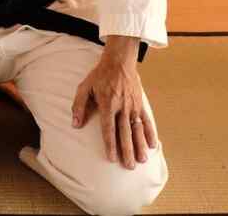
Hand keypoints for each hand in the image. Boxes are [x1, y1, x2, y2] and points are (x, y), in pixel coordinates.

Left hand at [71, 46, 156, 169]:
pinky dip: (150, 132)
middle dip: (127, 150)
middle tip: (129, 166)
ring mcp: (133, 105)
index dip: (110, 144)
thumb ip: (79, 106)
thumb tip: (75, 124)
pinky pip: (146, 120)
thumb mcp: (84, 87)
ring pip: (137, 129)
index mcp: (107, 104)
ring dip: (140, 145)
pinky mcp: (140, 103)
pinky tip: (152, 144)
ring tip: (141, 160)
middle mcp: (122, 107)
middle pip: (125, 133)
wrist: (119, 61)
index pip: (109, 129)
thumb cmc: (99, 75)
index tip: (112, 158)